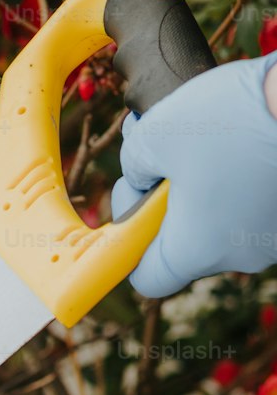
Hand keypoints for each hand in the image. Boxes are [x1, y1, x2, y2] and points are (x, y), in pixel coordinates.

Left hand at [112, 54, 276, 297]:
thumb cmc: (234, 116)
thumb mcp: (157, 131)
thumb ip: (134, 163)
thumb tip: (140, 174)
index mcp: (197, 251)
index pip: (149, 278)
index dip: (131, 241)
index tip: (139, 197)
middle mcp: (239, 258)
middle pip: (186, 243)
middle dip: (168, 200)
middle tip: (170, 152)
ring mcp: (273, 239)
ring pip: (222, 222)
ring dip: (204, 186)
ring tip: (209, 138)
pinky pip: (254, 207)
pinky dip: (240, 181)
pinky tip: (243, 140)